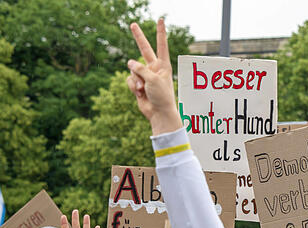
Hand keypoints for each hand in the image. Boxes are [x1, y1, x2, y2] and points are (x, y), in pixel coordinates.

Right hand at [127, 18, 182, 134]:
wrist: (159, 113)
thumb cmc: (162, 96)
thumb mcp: (153, 79)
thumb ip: (140, 68)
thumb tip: (129, 62)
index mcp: (163, 65)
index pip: (161, 45)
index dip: (160, 32)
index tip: (160, 20)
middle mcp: (154, 68)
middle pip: (144, 49)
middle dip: (138, 37)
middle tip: (133, 23)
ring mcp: (145, 76)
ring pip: (132, 70)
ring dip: (136, 80)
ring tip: (144, 90)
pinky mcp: (138, 84)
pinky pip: (129, 80)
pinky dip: (133, 87)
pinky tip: (140, 94)